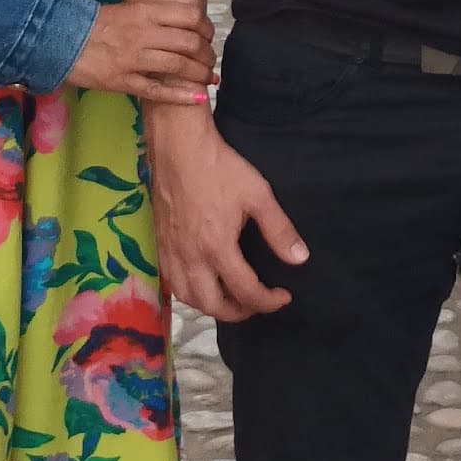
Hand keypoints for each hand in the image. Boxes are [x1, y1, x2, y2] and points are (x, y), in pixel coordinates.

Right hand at [66, 0, 220, 106]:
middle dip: (206, 54)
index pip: (190, 16)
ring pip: (178, 66)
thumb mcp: (126, 10)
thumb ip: (152, 17)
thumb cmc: (93, 23)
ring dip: (199, 74)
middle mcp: (143, 33)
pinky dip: (181, 96)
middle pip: (189, 43)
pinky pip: (158, 91)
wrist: (59, 39)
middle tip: (210, 60)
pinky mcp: (122, 81)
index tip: (209, 36)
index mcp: (144, 12)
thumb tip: (181, 27)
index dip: (206, 27)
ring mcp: (133, 59)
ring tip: (208, 78)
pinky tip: (197, 98)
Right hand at [150, 110, 304, 320]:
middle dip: (240, 313)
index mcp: (217, 248)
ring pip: (188, 299)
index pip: (246, 292)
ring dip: (212, 307)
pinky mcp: (160, 244)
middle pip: (213, 306)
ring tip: (232, 298)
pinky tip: (202, 283)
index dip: (268, 302)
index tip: (283, 296)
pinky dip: (189, 293)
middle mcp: (191, 258)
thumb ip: (279, 230)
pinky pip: (172, 283)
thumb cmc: (220, 168)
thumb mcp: (258, 195)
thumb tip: (300, 259)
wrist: (179, 148)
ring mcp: (172, 253)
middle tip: (258, 303)